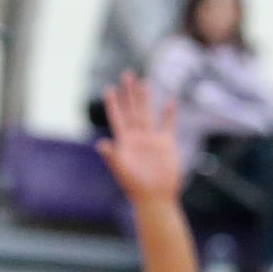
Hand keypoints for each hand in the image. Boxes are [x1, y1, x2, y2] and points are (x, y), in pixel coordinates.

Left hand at [97, 72, 181, 202]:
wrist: (156, 197)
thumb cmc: (136, 186)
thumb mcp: (121, 170)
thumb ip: (112, 156)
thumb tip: (102, 144)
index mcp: (124, 141)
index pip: (117, 117)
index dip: (113, 103)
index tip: (110, 88)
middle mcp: (137, 137)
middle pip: (132, 109)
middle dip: (129, 93)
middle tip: (127, 75)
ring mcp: (152, 139)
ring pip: (148, 113)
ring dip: (146, 98)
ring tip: (144, 82)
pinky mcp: (166, 144)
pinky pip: (168, 125)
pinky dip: (170, 114)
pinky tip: (170, 101)